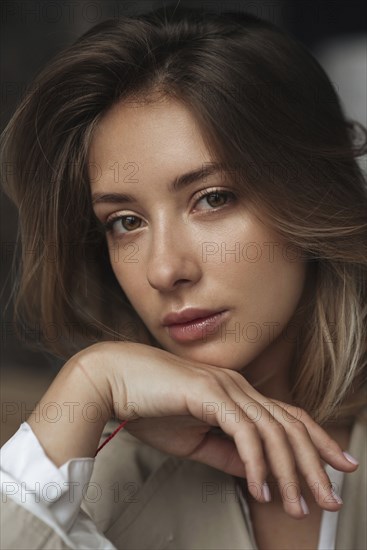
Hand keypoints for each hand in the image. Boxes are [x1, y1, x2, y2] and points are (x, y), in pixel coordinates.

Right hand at [83, 341, 357, 518]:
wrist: (111, 379)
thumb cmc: (147, 404)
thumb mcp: (194, 439)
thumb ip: (226, 453)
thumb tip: (255, 472)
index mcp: (236, 393)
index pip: (287, 417)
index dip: (316, 442)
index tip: (335, 467)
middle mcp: (238, 386)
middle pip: (290, 424)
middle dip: (314, 464)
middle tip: (329, 498)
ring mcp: (225, 386)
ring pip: (272, 430)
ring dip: (289, 472)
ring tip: (297, 504)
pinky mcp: (208, 393)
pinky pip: (243, 431)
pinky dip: (256, 462)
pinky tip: (260, 487)